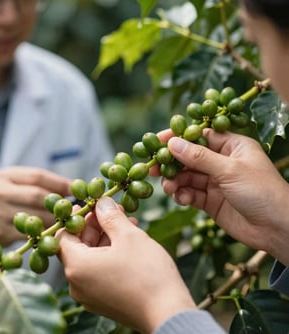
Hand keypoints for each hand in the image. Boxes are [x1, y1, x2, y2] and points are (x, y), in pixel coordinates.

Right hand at [0, 166, 70, 253]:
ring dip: (54, 221)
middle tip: (74, 209)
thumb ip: (39, 184)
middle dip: (58, 203)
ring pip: (34, 217)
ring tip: (66, 222)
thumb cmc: (3, 200)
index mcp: (5, 175)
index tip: (76, 189)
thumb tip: (73, 188)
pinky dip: (42, 235)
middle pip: (37, 196)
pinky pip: (27, 235)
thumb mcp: (14, 185)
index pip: (37, 176)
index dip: (59, 182)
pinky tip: (51, 235)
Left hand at [57, 197, 195, 333]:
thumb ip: (110, 216)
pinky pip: (98, 272)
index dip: (77, 217)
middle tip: (114, 211)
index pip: (63, 234)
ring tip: (127, 224)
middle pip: (77, 246)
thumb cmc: (147, 273)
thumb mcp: (128, 236)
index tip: (93, 206)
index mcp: (76, 267)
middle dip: (95, 226)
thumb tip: (101, 203)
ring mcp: (88, 295)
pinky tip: (128, 243)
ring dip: (105, 238)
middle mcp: (76, 284)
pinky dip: (109, 255)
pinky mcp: (102, 301)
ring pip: (90, 258)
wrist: (169, 314)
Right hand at [156, 128, 288, 264]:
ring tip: (169, 187)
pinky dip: (183, 196)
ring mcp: (215, 182)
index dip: (178, 137)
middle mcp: (221, 162)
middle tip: (151, 168)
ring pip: (186, 177)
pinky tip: (182, 200)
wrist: (277, 229)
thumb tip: (173, 143)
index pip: (199, 136)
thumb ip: (199, 157)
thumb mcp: (230, 170)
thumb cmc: (262, 191)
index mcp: (231, 146)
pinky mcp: (210, 201)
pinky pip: (190, 194)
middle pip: (188, 158)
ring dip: (175, 181)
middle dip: (171, 163)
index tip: (156, 141)